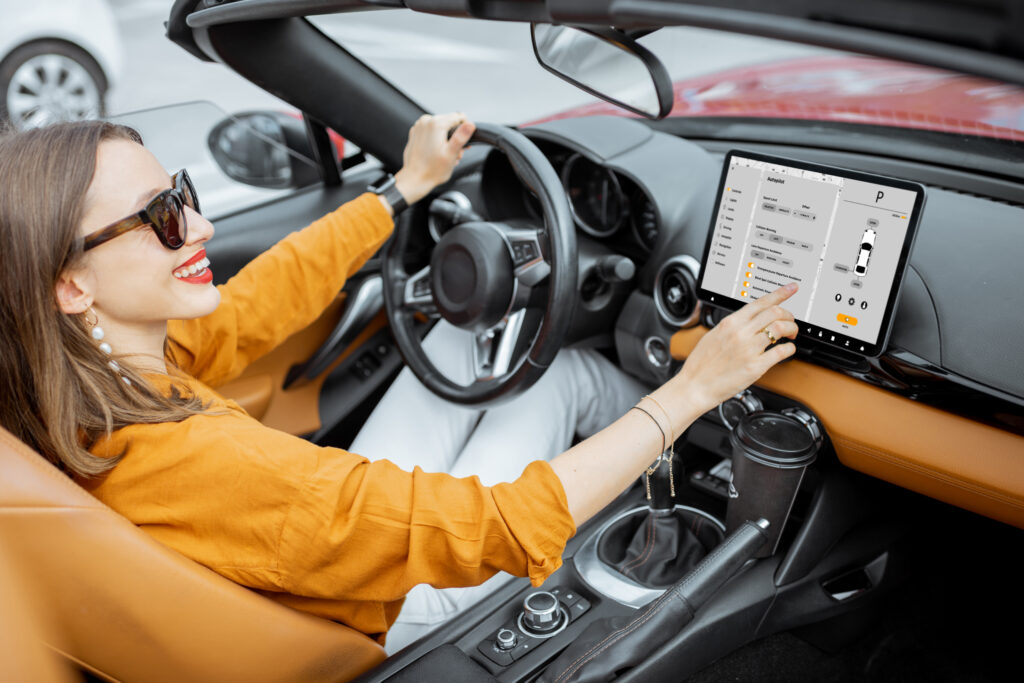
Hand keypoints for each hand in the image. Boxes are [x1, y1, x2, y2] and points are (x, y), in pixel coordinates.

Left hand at [393, 112, 474, 205]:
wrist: (414, 179)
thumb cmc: (432, 170)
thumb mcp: (451, 154)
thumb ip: (461, 137)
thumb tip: (470, 124)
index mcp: (435, 124)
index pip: (459, 117)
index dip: (465, 130)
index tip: (463, 144)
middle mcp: (426, 121)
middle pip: (450, 123)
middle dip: (455, 137)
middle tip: (454, 154)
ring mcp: (419, 126)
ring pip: (441, 128)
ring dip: (447, 140)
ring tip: (445, 155)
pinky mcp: (416, 133)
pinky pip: (432, 132)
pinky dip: (437, 140)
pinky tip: (437, 153)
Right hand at [669, 284, 799, 416]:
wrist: (694, 386)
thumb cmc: (700, 365)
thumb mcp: (713, 336)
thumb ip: (732, 326)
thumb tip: (747, 321)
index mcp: (730, 323)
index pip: (760, 302)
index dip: (780, 293)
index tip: (791, 289)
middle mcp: (740, 333)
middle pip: (775, 313)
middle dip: (788, 315)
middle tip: (790, 321)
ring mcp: (749, 349)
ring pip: (780, 328)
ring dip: (791, 329)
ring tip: (791, 335)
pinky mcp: (756, 366)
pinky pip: (781, 352)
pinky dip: (790, 348)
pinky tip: (788, 350)